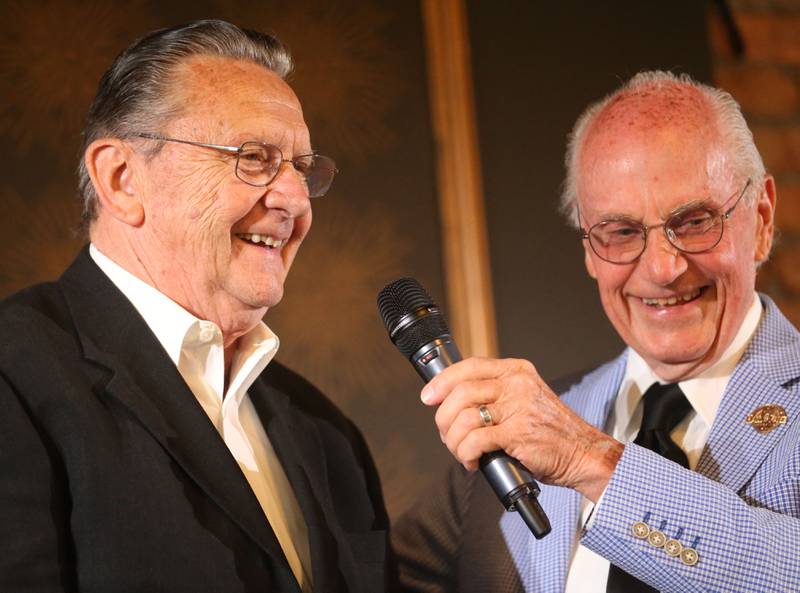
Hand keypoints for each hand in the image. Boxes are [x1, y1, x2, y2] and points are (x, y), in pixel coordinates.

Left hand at [420, 357, 622, 501]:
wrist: (585, 453)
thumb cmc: (552, 431)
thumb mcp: (525, 398)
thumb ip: (496, 394)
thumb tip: (453, 403)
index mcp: (516, 371)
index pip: (469, 366)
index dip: (442, 381)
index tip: (429, 397)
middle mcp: (517, 384)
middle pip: (460, 392)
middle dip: (443, 418)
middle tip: (446, 434)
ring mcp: (518, 407)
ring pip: (464, 417)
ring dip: (453, 440)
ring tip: (460, 452)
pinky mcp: (518, 433)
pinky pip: (475, 440)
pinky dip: (465, 454)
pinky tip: (472, 462)